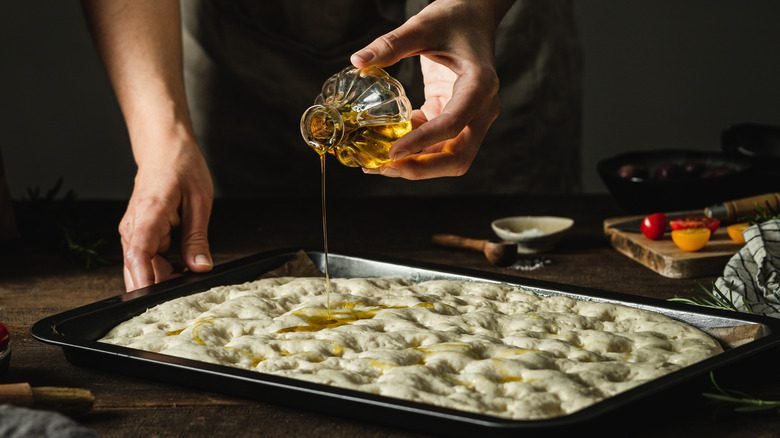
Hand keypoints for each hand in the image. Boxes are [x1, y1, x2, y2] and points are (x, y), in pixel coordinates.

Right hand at [119, 137, 213, 290]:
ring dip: (164, 277)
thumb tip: (201, 267)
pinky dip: (164, 268)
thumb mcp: (199, 202)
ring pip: (143, 268)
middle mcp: (134, 226)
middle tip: (187, 295)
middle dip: (159, 286)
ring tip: (190, 275)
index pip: (138, 254)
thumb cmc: (181, 167)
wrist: (164, 148)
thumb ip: (197, 238)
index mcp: (149, 214)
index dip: (144, 281)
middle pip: (138, 269)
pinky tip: (183, 268)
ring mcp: (133, 231)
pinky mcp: (139, 234)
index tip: (153, 301)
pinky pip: (148, 260)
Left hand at [351, 0, 511, 178]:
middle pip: (458, 156)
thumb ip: (392, 44)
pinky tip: (386, 145)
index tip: (392, 152)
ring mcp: (472, 117)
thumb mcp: (422, 26)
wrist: (474, 15)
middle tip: (382, 167)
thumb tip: (357, 61)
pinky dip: (414, 149)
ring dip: (417, 165)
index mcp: (480, 84)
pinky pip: (437, 143)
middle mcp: (482, 108)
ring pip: (449, 157)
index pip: (453, 124)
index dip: (422, 141)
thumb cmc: (454, 17)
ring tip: (378, 163)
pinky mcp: (457, 117)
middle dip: (421, 167)